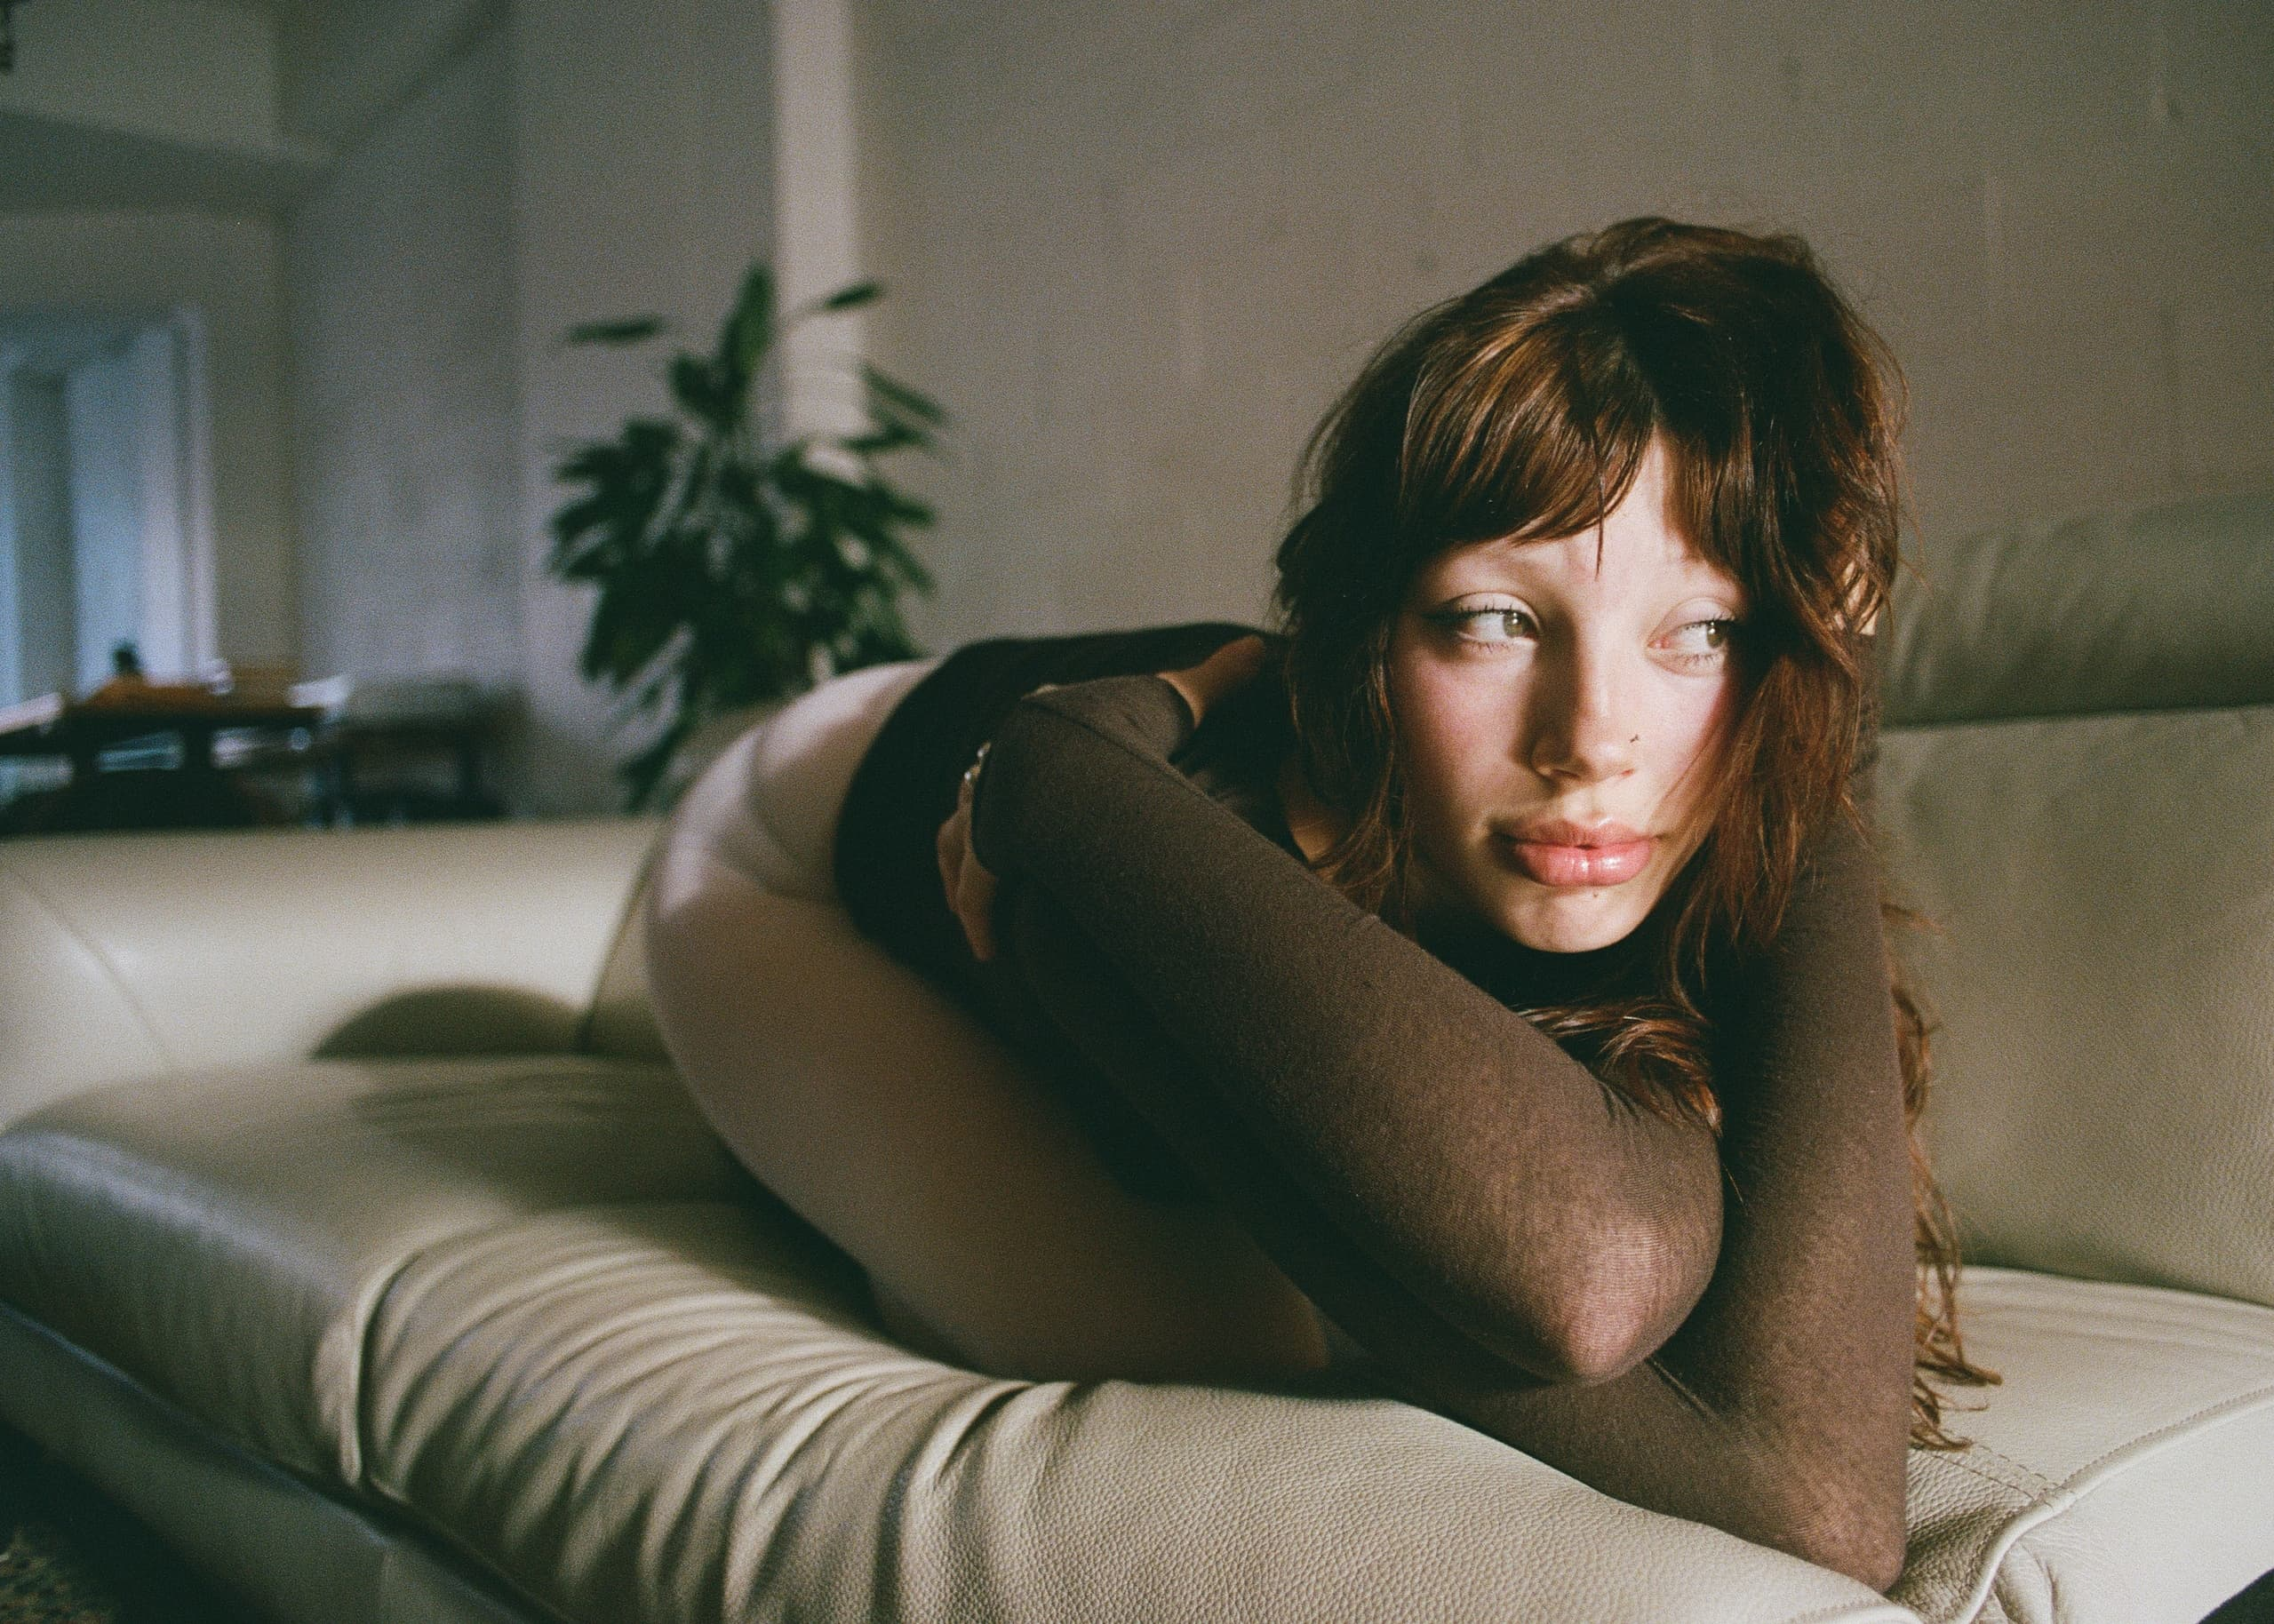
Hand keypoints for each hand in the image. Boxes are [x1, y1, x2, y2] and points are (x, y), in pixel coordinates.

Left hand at [934, 634, 1270, 962]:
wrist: (1077, 768)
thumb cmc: (1127, 728)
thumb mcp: (1175, 701)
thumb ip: (1216, 680)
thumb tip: (1261, 647)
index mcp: (1040, 727)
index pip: (1027, 741)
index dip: (1033, 758)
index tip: (1037, 772)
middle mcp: (1002, 766)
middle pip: (980, 789)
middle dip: (985, 815)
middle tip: (1001, 849)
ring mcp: (983, 809)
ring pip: (959, 839)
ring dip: (965, 870)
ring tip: (983, 907)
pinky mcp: (980, 855)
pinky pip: (974, 890)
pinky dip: (978, 915)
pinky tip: (987, 946)